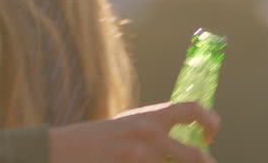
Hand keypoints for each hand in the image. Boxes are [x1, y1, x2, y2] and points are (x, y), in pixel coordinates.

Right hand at [48, 101, 219, 162]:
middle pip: (196, 156)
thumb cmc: (94, 141)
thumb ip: (154, 131)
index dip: (210, 122)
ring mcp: (139, 157)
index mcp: (150, 118)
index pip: (193, 110)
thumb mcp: (127, 126)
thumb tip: (185, 144)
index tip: (208, 137)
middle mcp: (149, 135)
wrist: (57, 151)